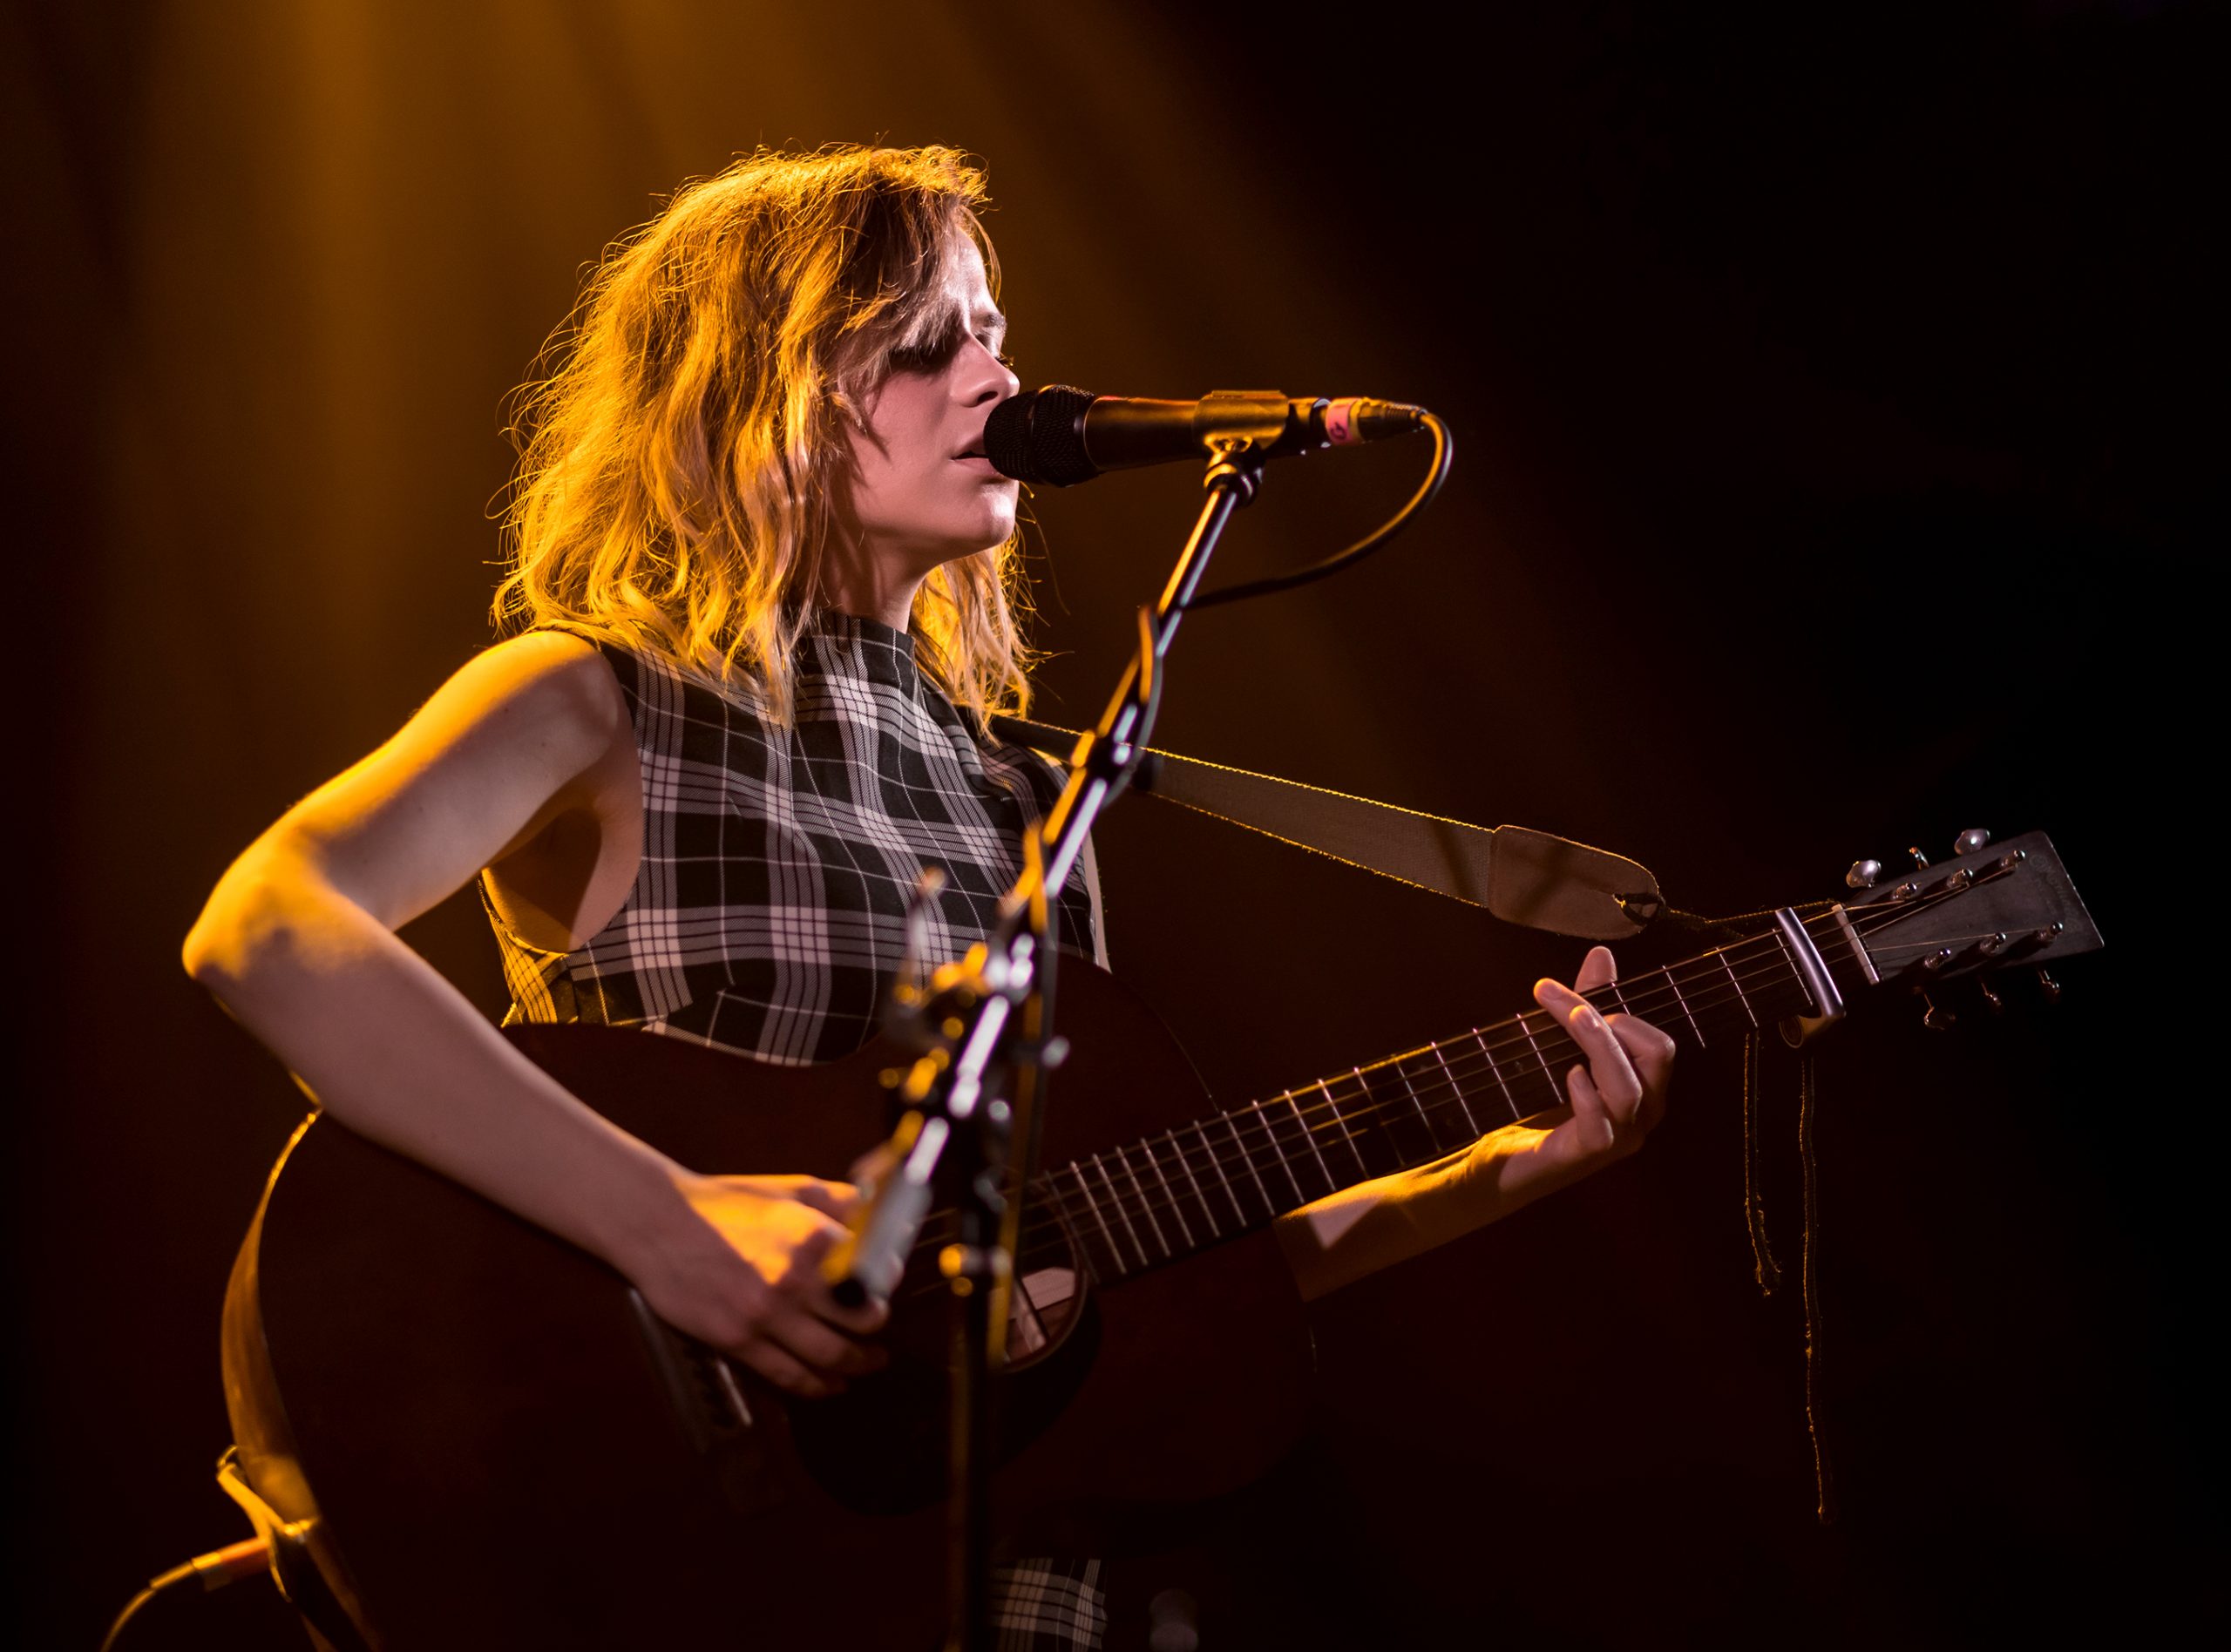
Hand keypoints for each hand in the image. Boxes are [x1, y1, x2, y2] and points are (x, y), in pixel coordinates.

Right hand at [630, 1173, 888, 1396]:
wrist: (660, 1223)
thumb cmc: (726, 1203)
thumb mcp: (791, 1189)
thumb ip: (840, 1202)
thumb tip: (879, 1212)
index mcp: (814, 1238)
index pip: (875, 1273)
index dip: (886, 1284)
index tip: (886, 1287)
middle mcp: (796, 1280)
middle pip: (861, 1320)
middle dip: (877, 1328)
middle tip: (880, 1329)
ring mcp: (767, 1314)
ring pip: (831, 1355)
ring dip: (858, 1364)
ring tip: (869, 1363)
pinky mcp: (739, 1340)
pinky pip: (789, 1375)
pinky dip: (817, 1386)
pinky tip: (830, 1385)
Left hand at [1526, 944, 1674, 1172]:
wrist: (1504, 1160)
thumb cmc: (1541, 1102)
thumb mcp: (1563, 1045)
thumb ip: (1587, 1003)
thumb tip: (1602, 954)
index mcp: (1645, 1086)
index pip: (1658, 1041)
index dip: (1623, 1010)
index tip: (1574, 995)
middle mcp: (1641, 1114)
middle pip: (1656, 1056)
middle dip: (1613, 1021)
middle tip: (1572, 1006)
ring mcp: (1618, 1139)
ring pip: (1628, 1088)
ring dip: (1598, 1045)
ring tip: (1572, 1019)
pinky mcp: (1585, 1157)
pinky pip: (1601, 1128)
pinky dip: (1586, 1097)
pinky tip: (1568, 1075)